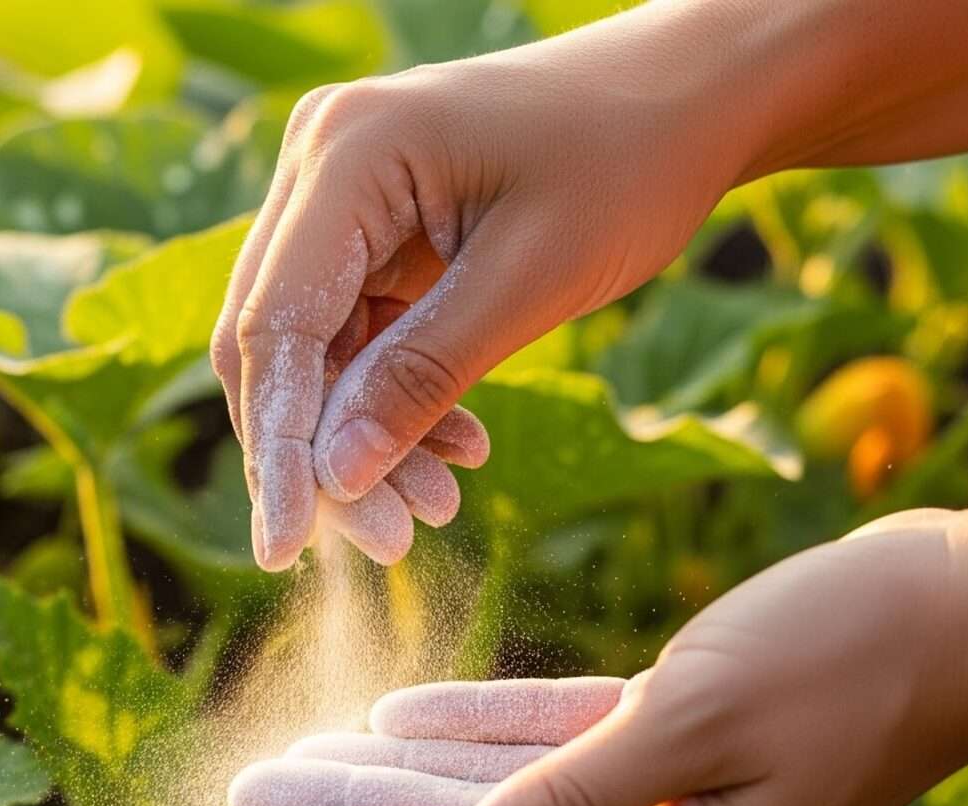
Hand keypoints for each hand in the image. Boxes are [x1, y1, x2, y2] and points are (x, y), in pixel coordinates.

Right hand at [212, 9, 762, 569]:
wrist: (693, 94)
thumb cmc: (629, 160)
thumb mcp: (532, 281)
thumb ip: (422, 377)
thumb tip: (334, 480)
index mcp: (348, 154)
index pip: (273, 325)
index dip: (275, 446)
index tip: (283, 549)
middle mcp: (322, 164)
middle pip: (276, 342)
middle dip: (323, 454)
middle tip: (389, 544)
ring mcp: (343, 192)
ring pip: (316, 349)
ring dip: (365, 437)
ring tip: (437, 509)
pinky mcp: (375, 224)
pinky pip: (360, 333)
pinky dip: (399, 398)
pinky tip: (458, 448)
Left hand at [228, 511, 967, 805]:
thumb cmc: (852, 653)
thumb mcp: (694, 721)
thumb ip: (565, 800)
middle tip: (243, 798)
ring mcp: (673, 804)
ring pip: (502, 788)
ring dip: (399, 772)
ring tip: (293, 762)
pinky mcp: (684, 737)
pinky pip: (556, 742)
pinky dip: (481, 730)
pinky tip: (396, 721)